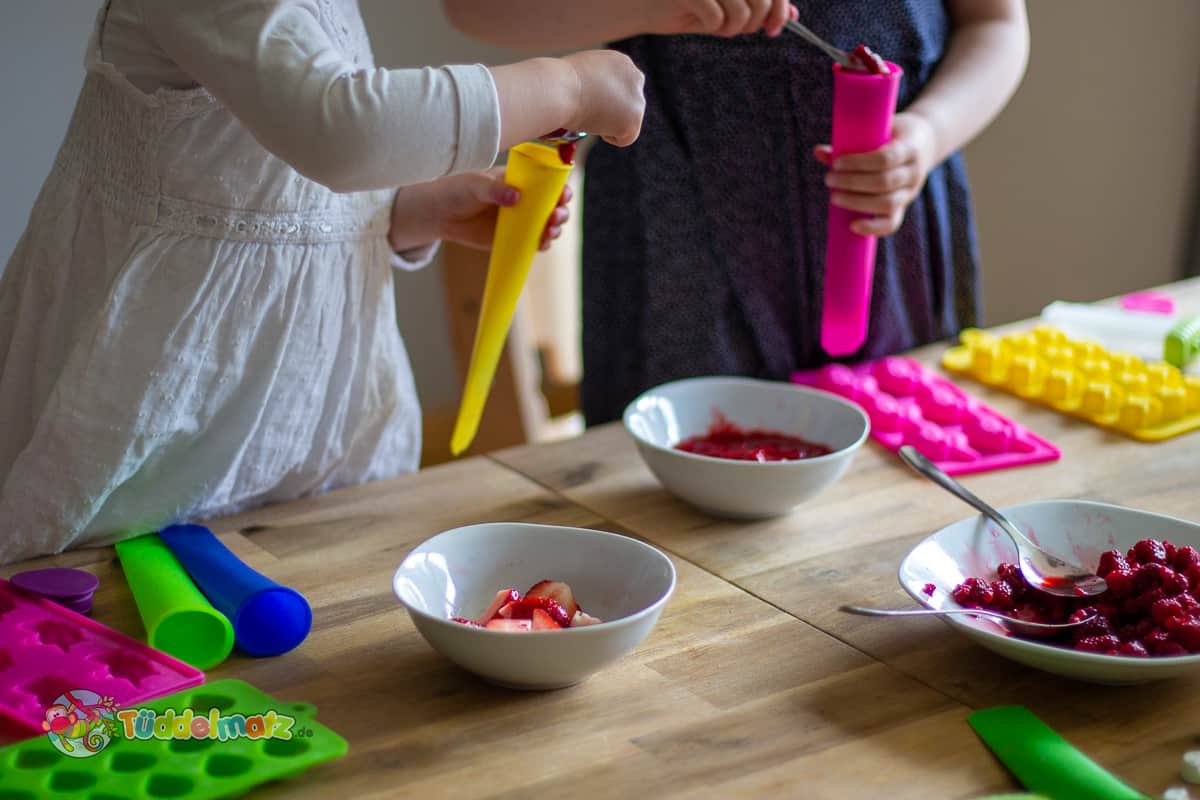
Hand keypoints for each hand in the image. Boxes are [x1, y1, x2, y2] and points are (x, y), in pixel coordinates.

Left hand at [388, 168, 571, 252]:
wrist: (440, 213)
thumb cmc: (458, 190)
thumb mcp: (476, 185)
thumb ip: (495, 189)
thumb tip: (516, 196)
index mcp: (521, 181)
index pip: (549, 184)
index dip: (561, 189)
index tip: (563, 195)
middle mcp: (525, 201)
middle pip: (554, 207)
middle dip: (561, 212)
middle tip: (556, 216)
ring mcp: (521, 221)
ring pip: (548, 226)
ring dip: (555, 230)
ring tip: (549, 232)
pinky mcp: (513, 239)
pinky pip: (534, 243)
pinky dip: (542, 245)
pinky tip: (542, 244)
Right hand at [562, 50, 645, 146]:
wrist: (562, 89)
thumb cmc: (561, 82)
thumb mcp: (584, 72)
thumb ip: (598, 82)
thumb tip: (595, 96)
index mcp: (621, 62)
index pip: (621, 87)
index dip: (606, 99)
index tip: (590, 102)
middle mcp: (635, 77)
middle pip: (629, 105)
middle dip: (612, 113)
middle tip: (589, 112)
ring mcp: (637, 99)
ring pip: (627, 122)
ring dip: (609, 123)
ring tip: (589, 113)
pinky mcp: (634, 120)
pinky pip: (625, 138)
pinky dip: (608, 136)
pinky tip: (594, 122)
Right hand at [643, 0, 794, 37]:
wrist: (638, 2)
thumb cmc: (684, 3)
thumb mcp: (726, 4)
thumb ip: (757, 6)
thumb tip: (793, 17)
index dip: (780, 6)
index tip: (777, 27)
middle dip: (757, 21)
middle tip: (744, 30)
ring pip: (742, 10)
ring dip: (735, 27)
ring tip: (721, 27)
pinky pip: (717, 18)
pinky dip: (714, 27)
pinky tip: (703, 23)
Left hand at [814, 112, 937, 236]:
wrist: (926, 143)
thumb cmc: (893, 134)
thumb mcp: (880, 130)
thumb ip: (852, 141)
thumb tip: (819, 152)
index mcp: (910, 149)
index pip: (886, 159)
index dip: (859, 163)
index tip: (836, 163)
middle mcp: (914, 173)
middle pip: (884, 183)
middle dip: (852, 183)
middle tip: (829, 179)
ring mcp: (910, 192)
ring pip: (887, 204)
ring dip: (857, 203)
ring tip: (834, 196)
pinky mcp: (903, 207)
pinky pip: (891, 224)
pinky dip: (872, 227)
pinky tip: (852, 225)